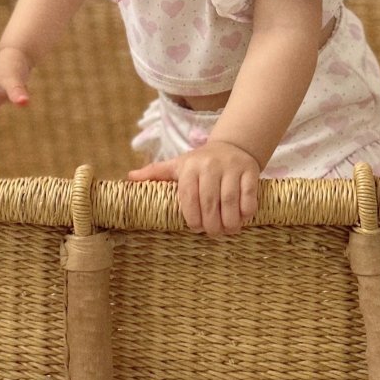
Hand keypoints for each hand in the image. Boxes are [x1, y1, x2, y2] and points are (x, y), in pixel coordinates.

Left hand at [127, 140, 261, 236]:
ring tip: (228, 230)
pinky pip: (249, 196)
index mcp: (189, 166)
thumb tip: (129, 179)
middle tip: (214, 233)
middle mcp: (210, 165)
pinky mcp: (250, 171)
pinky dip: (246, 211)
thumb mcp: (177, 165)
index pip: (189, 197)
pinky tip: (242, 219)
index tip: (196, 229)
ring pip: (230, 201)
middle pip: (210, 202)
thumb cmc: (200, 162)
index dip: (193, 217)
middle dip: (212, 224)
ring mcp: (231, 168)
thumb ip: (155, 172)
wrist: (232, 146)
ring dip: (230, 222)